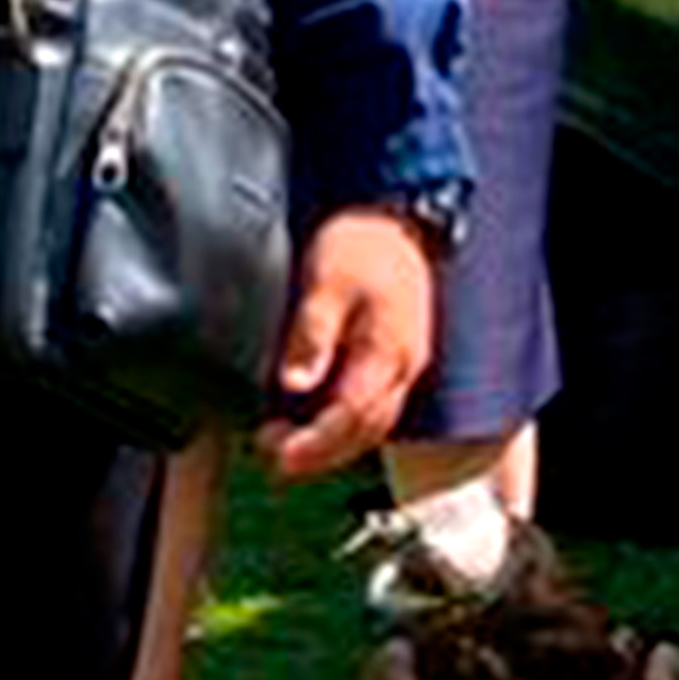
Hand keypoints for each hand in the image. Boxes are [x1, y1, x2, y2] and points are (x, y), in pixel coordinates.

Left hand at [268, 209, 440, 475]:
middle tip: (274, 457)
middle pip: (365, 430)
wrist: (394, 222)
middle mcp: (403, 367)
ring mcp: (404, 366)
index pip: (351, 415)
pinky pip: (375, 407)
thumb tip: (295, 385)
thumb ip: (312, 335)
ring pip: (373, 424)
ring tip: (287, 444)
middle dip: (320, 452)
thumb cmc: (360, 246)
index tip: (278, 453)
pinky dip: (344, 423)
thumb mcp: (326, 283)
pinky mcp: (397, 360)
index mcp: (388, 351)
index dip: (315, 442)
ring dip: (333, 442)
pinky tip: (314, 418)